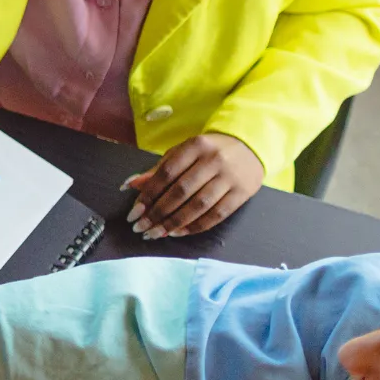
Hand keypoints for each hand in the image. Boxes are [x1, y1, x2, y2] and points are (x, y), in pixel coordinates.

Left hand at [129, 133, 263, 238]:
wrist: (250, 147)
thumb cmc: (209, 152)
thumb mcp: (183, 152)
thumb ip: (158, 169)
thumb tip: (130, 185)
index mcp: (195, 146)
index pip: (166, 173)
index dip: (148, 195)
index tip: (134, 212)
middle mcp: (214, 160)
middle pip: (181, 191)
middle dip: (158, 213)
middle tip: (142, 228)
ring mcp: (230, 177)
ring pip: (198, 206)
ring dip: (174, 223)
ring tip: (157, 233)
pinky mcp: (243, 193)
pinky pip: (216, 215)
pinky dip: (196, 226)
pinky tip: (179, 232)